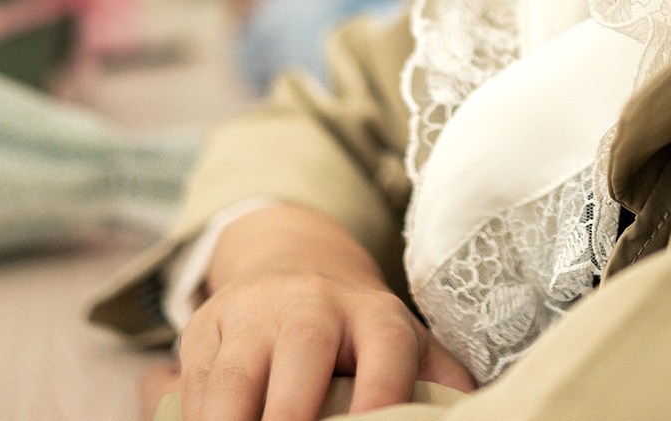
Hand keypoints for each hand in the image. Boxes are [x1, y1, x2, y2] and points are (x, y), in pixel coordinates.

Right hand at [178, 204, 475, 420]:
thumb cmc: (361, 330)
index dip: (381, 394)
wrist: (296, 265)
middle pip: (302, 352)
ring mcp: (252, 313)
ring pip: (234, 376)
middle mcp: (311, 305)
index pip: (386, 351)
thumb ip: (441, 380)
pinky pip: (194, 383)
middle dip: (292, 413)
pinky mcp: (204, 327)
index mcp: (375, 314)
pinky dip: (197, 420)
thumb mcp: (406, 344)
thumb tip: (476, 411)